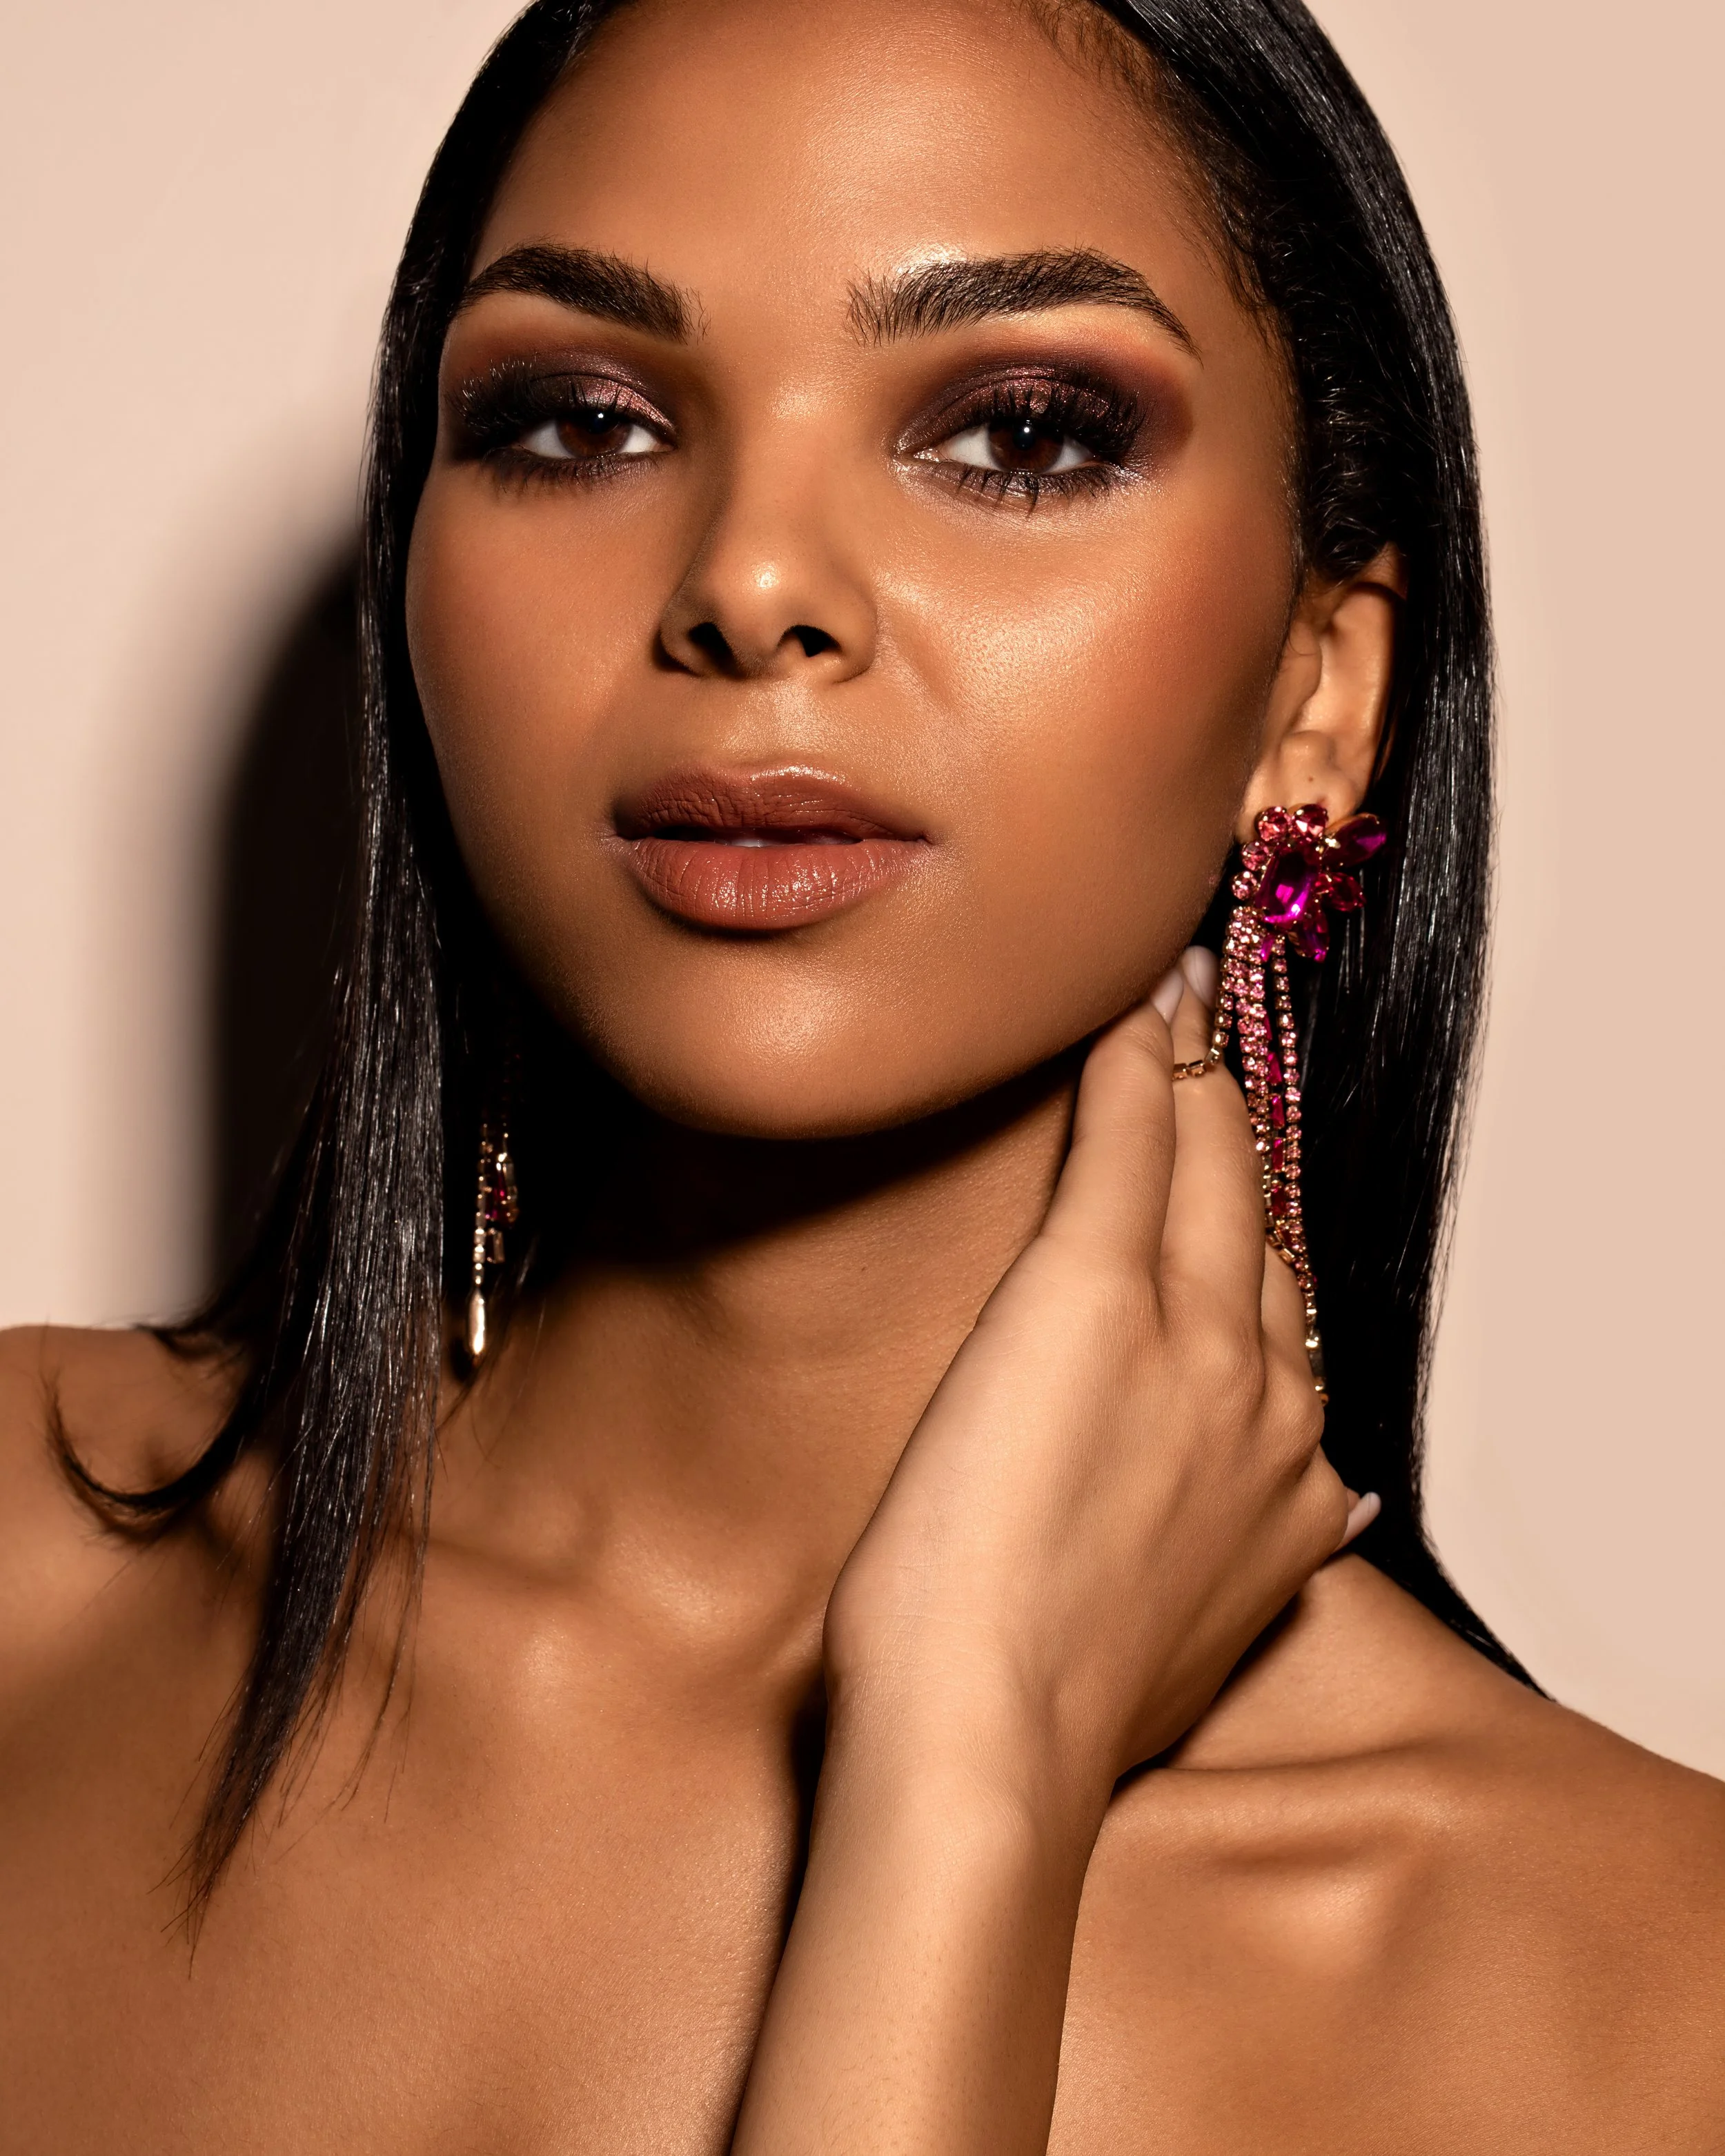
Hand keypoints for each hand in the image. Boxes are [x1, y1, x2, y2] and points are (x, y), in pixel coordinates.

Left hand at [824, 950, 1351, 1824]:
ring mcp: (1191, 1334)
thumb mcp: (1210, 1629)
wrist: (993, 1742)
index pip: (1282, 1309)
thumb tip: (1331, 1513)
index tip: (1230, 1178)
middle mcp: (1269, 1391)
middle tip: (1209, 1052)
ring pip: (1208, 1167)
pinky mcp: (1094, 1293)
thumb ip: (1270, 1552)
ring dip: (1192, 1080)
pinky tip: (1126, 1009)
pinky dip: (1134, 1063)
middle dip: (1235, 1133)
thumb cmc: (1061, 1705)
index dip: (1251, 1231)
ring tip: (1167, 1012)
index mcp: (1291, 1472)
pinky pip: (1129, 1140)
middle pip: (1258, 1222)